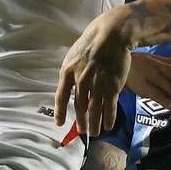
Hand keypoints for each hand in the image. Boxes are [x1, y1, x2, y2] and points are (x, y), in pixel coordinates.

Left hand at [55, 7, 136, 133]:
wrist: (111, 36)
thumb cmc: (92, 42)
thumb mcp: (74, 55)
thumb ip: (71, 71)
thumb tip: (70, 85)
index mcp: (68, 72)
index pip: (61, 96)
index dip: (60, 111)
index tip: (59, 123)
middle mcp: (80, 81)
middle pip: (79, 106)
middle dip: (81, 121)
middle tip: (82, 131)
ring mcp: (96, 85)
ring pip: (94, 110)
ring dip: (95, 124)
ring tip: (96, 133)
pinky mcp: (112, 87)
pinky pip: (109, 107)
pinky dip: (109, 118)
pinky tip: (109, 126)